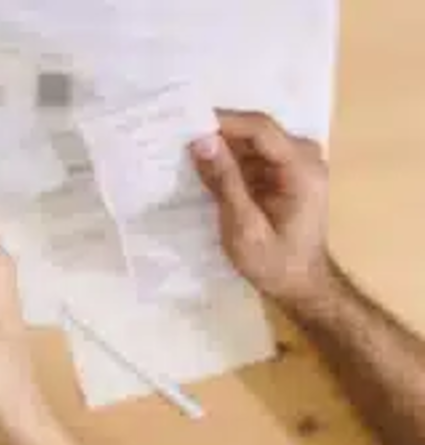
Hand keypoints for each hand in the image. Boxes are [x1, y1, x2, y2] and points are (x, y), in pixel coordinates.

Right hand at [190, 110, 333, 306]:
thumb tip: (201, 140)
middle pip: (255, 131)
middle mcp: (304, 156)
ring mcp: (295, 163)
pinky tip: (203, 168)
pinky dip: (228, 160)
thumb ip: (225, 182)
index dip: (222, 122)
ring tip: (183, 152)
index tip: (185, 125)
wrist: (301, 285)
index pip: (260, 129)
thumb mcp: (244, 228)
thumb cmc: (275, 263)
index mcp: (302, 168)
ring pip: (251, 141)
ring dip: (219, 146)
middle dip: (217, 133)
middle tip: (177, 137)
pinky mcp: (284, 172)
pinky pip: (252, 155)